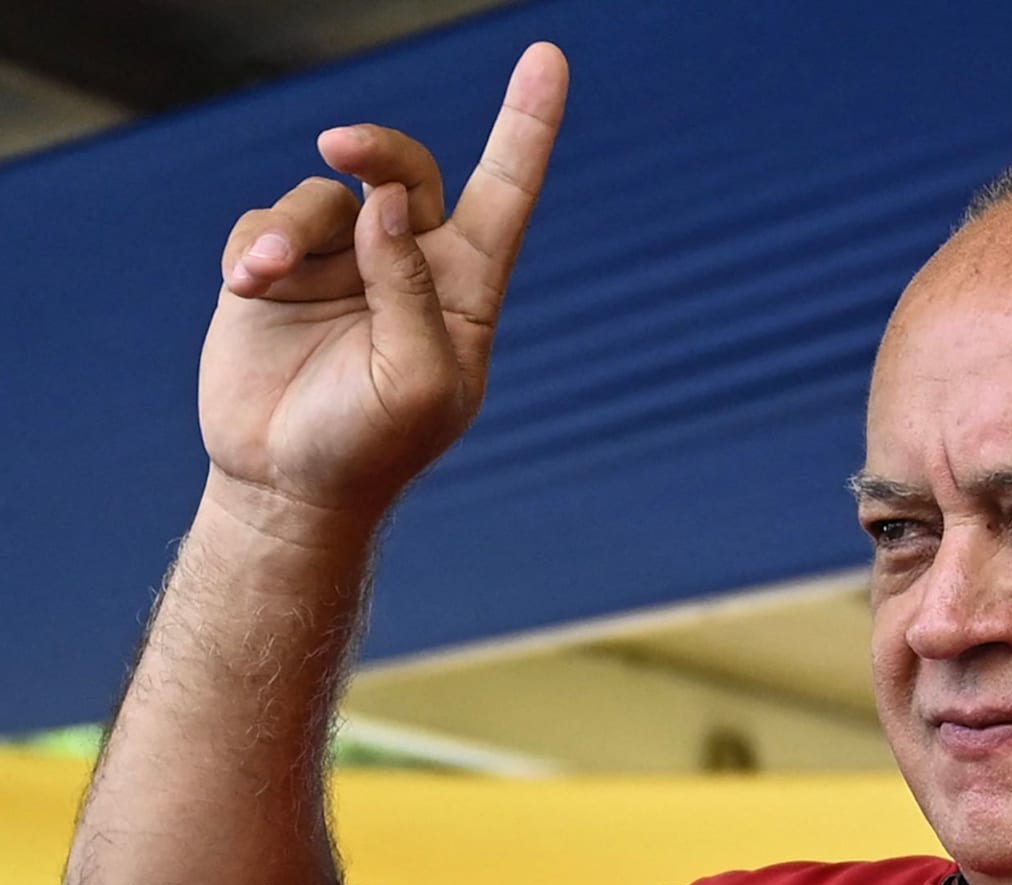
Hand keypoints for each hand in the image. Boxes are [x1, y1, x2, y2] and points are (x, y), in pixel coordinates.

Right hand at [199, 42, 567, 524]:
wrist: (286, 486)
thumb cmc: (372, 446)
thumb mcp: (417, 380)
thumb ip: (409, 288)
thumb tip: (383, 204)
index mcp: (464, 289)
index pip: (504, 195)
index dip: (526, 126)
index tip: (548, 57)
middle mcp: (407, 264)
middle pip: (405, 169)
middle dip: (376, 147)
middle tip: (342, 148)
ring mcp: (340, 263)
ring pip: (327, 195)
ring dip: (296, 224)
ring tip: (267, 272)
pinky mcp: (276, 268)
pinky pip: (269, 221)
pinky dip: (258, 242)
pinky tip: (249, 283)